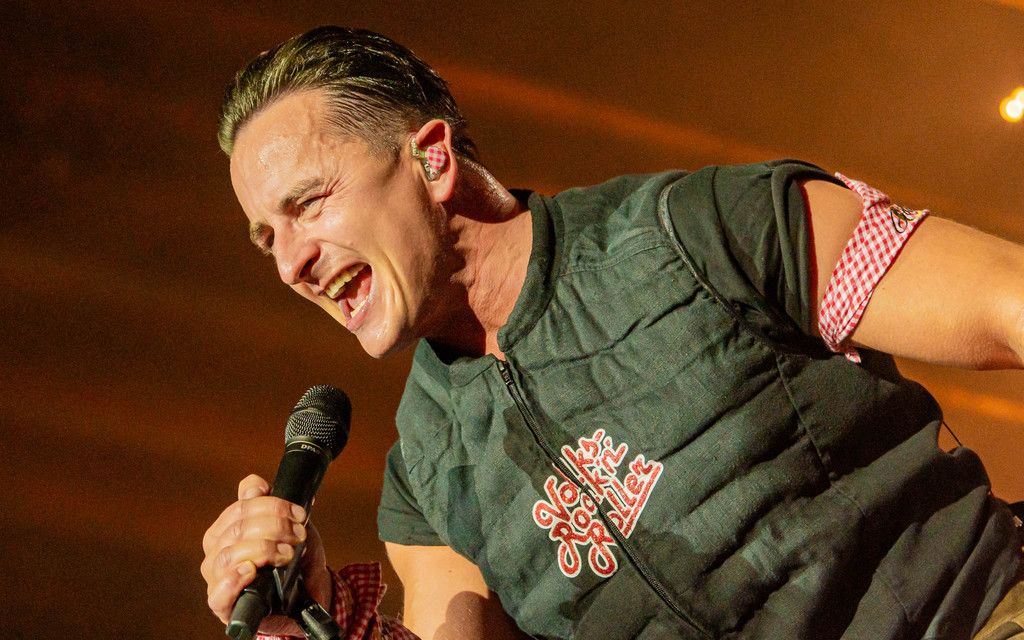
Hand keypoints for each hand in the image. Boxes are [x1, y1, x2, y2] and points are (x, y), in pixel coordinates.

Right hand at [201, 474, 331, 635]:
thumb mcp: (290, 528)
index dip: (273, 505)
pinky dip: (233, 580)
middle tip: (298, 535)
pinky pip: (217, 594)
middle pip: (238, 527)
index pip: (242, 506)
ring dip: (264, 549)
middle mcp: (217, 549)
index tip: (299, 514)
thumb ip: (273, 506)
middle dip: (275, 527)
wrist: (305, 596)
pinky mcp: (222, 606)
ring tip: (287, 555)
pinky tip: (250, 571)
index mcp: (228, 527)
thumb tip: (257, 487)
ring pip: (230, 554)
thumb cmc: (293, 561)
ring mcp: (216, 577)